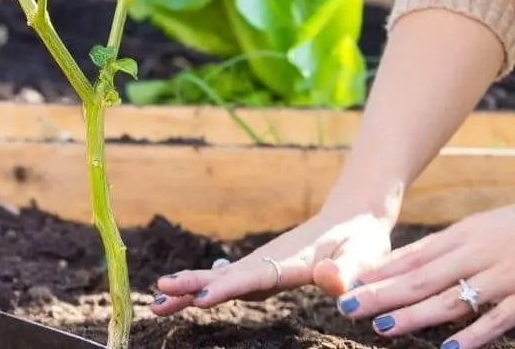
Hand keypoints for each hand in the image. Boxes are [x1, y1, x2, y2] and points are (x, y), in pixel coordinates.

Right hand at [150, 205, 393, 314]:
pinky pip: (228, 281)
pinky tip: (188, 297)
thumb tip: (329, 282)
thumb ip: (347, 270)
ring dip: (188, 290)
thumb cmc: (361, 240)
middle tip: (159, 298)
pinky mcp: (261, 269)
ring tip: (158, 304)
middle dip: (190, 287)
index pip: (253, 276)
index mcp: (290, 262)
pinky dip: (203, 288)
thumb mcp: (364, 256)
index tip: (201, 297)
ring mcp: (261, 265)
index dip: (226, 287)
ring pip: (220, 278)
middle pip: (224, 276)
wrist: (353, 217)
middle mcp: (267, 262)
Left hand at [330, 205, 514, 348]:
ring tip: (382, 327)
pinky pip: (500, 318)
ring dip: (416, 315)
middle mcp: (479, 253)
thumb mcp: (481, 228)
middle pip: (422, 278)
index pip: (414, 257)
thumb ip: (445, 248)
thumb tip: (399, 266)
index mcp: (466, 236)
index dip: (379, 274)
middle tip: (346, 307)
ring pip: (453, 299)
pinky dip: (475, 334)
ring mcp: (505, 275)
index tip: (346, 287)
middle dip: (382, 294)